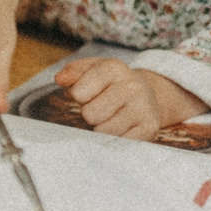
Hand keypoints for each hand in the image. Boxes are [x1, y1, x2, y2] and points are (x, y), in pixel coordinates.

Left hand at [54, 58, 203, 139]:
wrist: (146, 95)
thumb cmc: (110, 85)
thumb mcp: (91, 71)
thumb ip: (72, 72)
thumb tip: (59, 79)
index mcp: (113, 68)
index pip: (78, 93)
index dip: (80, 97)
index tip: (91, 93)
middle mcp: (131, 85)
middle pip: (90, 114)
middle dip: (91, 115)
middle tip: (103, 108)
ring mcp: (143, 106)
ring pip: (104, 131)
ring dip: (103, 129)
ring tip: (113, 118)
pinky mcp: (150, 127)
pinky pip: (120, 143)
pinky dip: (116, 139)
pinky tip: (123, 128)